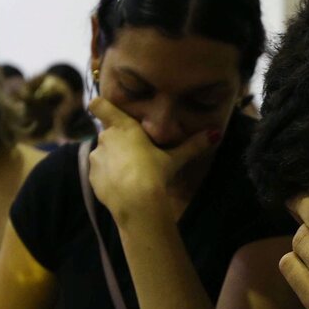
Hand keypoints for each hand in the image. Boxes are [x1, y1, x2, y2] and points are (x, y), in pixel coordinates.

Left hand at [86, 98, 215, 225]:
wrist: (136, 202)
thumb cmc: (155, 174)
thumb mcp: (175, 159)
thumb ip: (192, 146)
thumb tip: (215, 133)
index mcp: (124, 127)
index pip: (99, 105)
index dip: (101, 106)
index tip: (105, 110)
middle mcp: (105, 138)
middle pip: (109, 134)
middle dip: (120, 143)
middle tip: (138, 157)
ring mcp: (96, 158)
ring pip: (104, 154)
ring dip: (114, 161)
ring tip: (132, 176)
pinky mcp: (92, 177)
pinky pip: (100, 173)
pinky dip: (109, 178)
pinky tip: (125, 188)